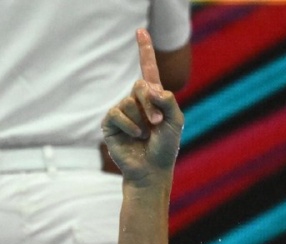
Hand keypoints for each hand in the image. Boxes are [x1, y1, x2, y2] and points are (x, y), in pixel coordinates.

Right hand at [103, 29, 184, 186]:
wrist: (152, 170)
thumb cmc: (165, 147)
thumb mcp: (175, 122)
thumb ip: (169, 102)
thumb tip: (151, 88)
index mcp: (153, 98)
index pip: (147, 70)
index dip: (144, 50)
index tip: (140, 31)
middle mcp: (136, 101)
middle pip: (140, 86)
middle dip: (150, 104)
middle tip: (157, 123)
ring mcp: (122, 111)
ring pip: (129, 102)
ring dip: (141, 119)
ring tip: (146, 134)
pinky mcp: (110, 123)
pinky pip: (116, 113)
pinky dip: (129, 126)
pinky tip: (136, 137)